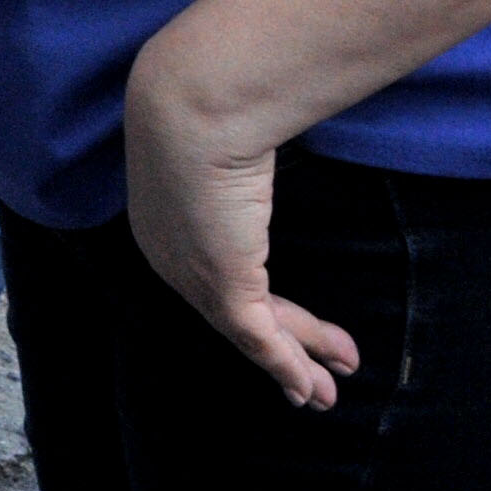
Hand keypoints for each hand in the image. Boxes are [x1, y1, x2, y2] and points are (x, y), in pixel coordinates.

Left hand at [121, 46, 363, 410]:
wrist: (193, 99)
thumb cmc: (208, 101)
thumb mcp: (218, 138)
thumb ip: (237, 161)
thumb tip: (254, 151)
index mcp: (163, 223)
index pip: (213, 276)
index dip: (256, 305)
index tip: (290, 325)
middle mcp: (170, 257)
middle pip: (233, 315)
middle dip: (281, 346)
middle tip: (314, 379)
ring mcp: (192, 274)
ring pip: (252, 333)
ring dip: (296, 363)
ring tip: (327, 391)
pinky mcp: (221, 281)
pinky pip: (259, 338)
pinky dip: (287, 363)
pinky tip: (309, 385)